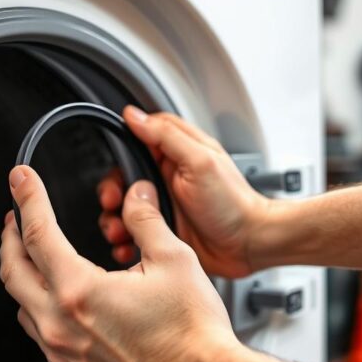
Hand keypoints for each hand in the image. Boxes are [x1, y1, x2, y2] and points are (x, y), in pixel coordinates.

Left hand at [0, 165, 238, 361]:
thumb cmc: (191, 333)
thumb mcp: (173, 260)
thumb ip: (146, 221)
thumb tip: (136, 196)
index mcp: (79, 290)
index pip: (38, 233)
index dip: (28, 198)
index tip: (21, 180)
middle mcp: (61, 323)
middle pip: (13, 269)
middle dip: (11, 235)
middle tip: (17, 213)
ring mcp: (63, 349)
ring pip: (19, 302)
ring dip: (19, 271)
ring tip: (30, 251)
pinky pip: (35, 329)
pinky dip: (33, 303)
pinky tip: (49, 294)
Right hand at [98, 107, 270, 278]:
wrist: (249, 246)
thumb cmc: (234, 203)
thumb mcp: (200, 161)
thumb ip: (167, 136)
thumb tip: (135, 115)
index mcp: (175, 154)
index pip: (137, 141)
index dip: (120, 153)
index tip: (115, 168)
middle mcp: (166, 178)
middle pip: (123, 177)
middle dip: (111, 192)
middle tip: (113, 203)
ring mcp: (163, 206)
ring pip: (123, 207)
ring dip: (114, 219)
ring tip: (119, 230)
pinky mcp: (162, 230)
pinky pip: (133, 232)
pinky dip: (125, 240)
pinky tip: (128, 246)